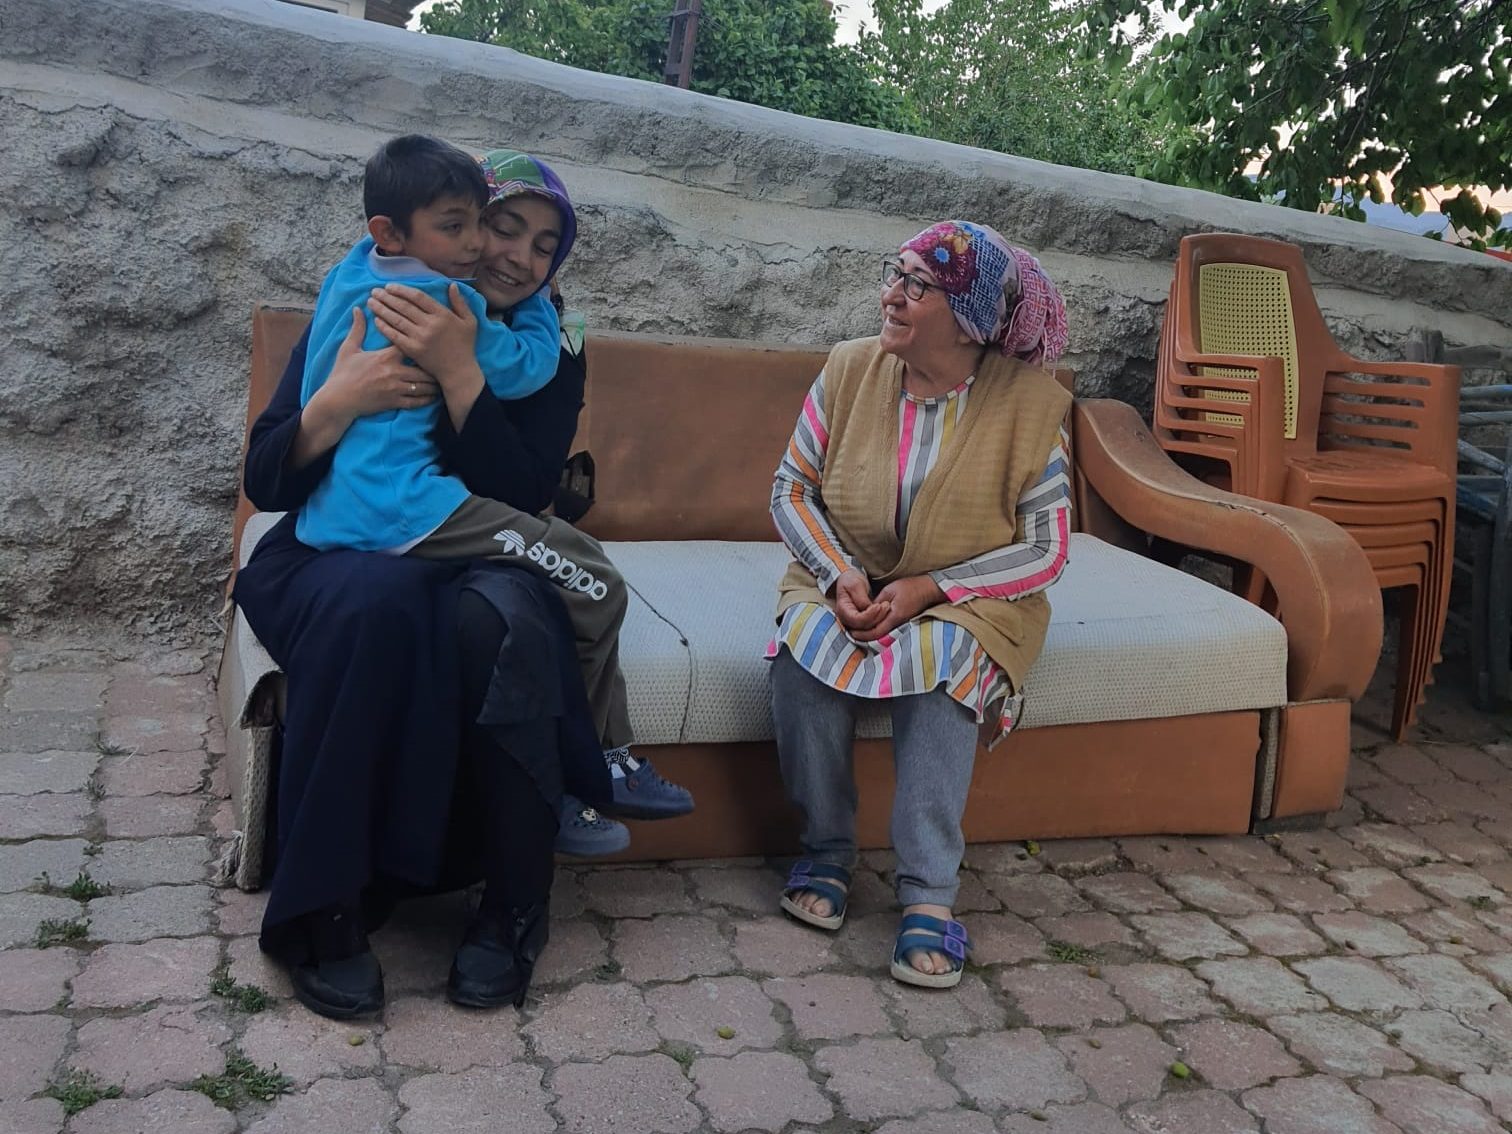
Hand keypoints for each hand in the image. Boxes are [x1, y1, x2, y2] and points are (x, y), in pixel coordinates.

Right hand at [291, 309, 437, 468]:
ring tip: (442, 379)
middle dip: (434, 366)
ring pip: (424, 386)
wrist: (338, 400)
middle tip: (443, 363)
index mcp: (385, 356)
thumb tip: (357, 308)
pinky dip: (428, 399)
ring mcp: (395, 388)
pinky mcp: (395, 402)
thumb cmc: (343, 373)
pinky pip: (417, 402)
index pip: (410, 344)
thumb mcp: (348, 348)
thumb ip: (357, 328)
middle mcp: (394, 372)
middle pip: (423, 367)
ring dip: (434, 383)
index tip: (430, 340)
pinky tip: (435, 396)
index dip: (421, 342)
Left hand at [367, 282, 478, 387]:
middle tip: (374, 291)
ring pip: (397, 319)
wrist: (459, 371)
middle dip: (386, 297)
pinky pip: (395, 335)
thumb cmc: (465, 345)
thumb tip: (451, 285)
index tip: (390, 286)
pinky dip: (385, 327)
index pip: (418, 297)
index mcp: (443, 315)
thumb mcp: (469, 322)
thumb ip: (460, 303)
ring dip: (382, 309)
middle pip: (404, 306)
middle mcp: (430, 324)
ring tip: (371, 302)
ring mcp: (420, 338)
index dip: (402, 290)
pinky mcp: (413, 350)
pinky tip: (376, 320)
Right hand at [832, 569, 890, 633]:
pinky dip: (879, 619)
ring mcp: (853, 622)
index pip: (856, 620)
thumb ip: (861, 598)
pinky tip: (885, 611)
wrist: (850, 580)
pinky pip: (871, 625)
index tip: (878, 605)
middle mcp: (846, 619)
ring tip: (887, 607)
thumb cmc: (850, 581)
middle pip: (863, 626)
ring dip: (880, 619)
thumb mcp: (855, 585)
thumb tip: (868, 608)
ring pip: (868, 628)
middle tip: (886, 606)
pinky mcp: (861, 621)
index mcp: (842, 610)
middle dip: (877, 617)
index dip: (869, 615)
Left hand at [849, 574, 945, 642]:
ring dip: (869, 633)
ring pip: (881, 634)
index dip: (862, 634)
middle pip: (877, 636)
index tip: (851, 632)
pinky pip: (886, 629)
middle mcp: (897, 623)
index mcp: (894, 616)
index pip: (874, 631)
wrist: (927, 589)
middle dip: (863, 636)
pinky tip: (869, 626)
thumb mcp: (889, 591)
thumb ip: (877, 602)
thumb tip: (866, 612)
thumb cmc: (909, 587)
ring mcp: (900, 624)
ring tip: (857, 630)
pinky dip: (876, 629)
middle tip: (850, 633)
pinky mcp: (902, 621)